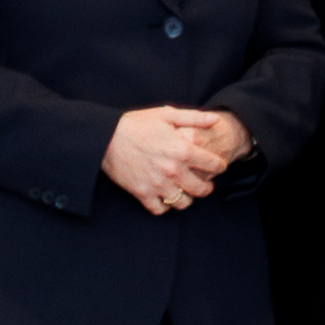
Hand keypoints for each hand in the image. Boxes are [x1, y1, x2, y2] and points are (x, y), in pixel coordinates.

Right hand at [102, 107, 238, 212]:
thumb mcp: (167, 115)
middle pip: (202, 189)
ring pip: (183, 203)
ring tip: (185, 191)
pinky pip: (160, 209)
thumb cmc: (136, 123)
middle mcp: (174, 170)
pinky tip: (165, 197)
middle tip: (205, 184)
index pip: (214, 164)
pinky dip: (164, 206)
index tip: (217, 165)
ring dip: (187, 198)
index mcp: (183, 149)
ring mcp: (158, 184)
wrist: (105, 137)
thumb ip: (194, 118)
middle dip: (207, 187)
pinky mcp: (142, 193)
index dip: (219, 165)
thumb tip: (215, 119)